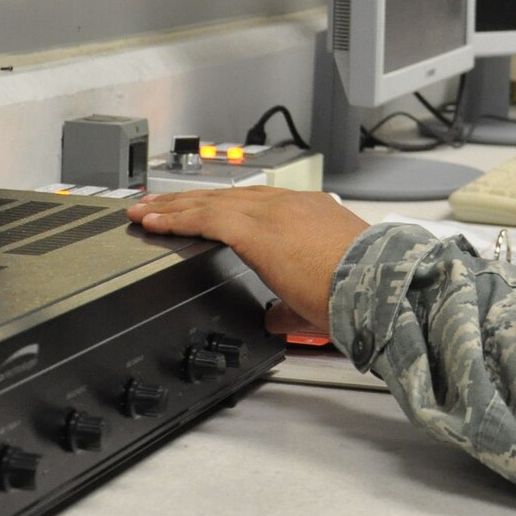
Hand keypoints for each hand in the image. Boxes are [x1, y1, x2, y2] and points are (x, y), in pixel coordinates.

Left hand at [128, 187, 367, 330]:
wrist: (371, 285)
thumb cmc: (356, 292)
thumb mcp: (317, 295)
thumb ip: (287, 305)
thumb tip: (271, 318)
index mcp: (306, 213)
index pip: (253, 204)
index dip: (221, 206)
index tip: (201, 210)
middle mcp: (287, 205)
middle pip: (224, 197)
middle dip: (187, 201)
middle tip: (158, 203)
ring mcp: (270, 213)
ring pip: (208, 202)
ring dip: (172, 207)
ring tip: (144, 211)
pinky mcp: (254, 229)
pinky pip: (204, 218)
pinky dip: (176, 220)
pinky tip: (154, 223)